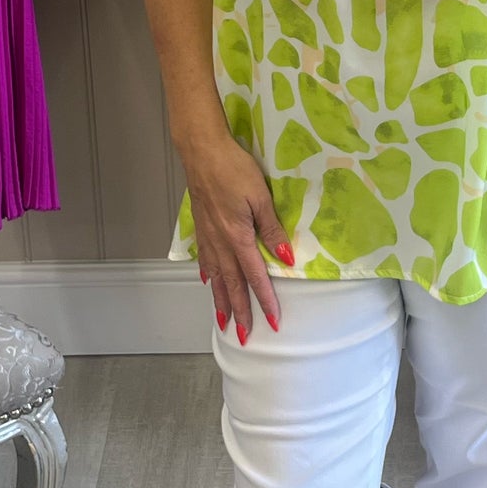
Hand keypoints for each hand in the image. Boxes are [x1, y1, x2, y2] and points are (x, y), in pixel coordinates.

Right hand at [185, 131, 292, 342]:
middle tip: (245, 336)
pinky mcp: (201, 226)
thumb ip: (272, 229)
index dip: (265, 300)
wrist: (202, 151)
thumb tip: (286, 258)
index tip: (272, 322)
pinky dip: (207, 275)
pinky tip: (207, 281)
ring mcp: (208, 235)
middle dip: (239, 312)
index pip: (254, 277)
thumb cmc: (235, 169)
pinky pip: (205, 258)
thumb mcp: (261, 197)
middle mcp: (220, 243)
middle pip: (232, 284)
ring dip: (220, 301)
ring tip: (223, 322)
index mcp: (238, 237)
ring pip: (215, 277)